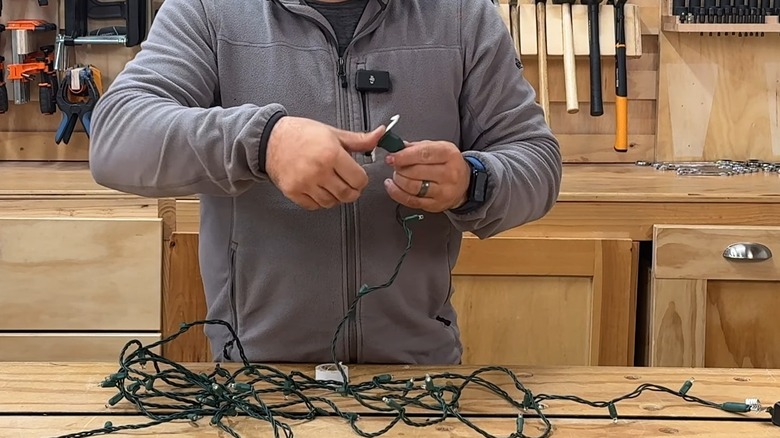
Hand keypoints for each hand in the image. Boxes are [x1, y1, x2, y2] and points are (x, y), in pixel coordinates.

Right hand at [266, 116, 384, 209]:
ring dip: (336, 196)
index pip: (359, 180)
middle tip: (348, 183)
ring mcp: (305, 183)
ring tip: (331, 183)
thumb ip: (359, 140)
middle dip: (352, 191)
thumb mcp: (333, 133)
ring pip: (331, 202)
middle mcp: (318, 171)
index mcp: (331, 154)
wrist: (270, 139)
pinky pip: (315, 206)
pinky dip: (320, 201)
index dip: (361, 179)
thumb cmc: (302, 134)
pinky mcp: (293, 192)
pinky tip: (318, 188)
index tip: (357, 176)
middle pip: (347, 194)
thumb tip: (381, 135)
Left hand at [383, 140, 470, 212]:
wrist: (464, 183)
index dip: (404, 156)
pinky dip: (397, 193)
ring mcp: (443, 192)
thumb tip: (397, 148)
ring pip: (413, 187)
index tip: (392, 157)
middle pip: (416, 171)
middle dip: (400, 168)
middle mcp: (449, 174)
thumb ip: (417, 147)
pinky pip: (411, 201)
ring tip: (397, 175)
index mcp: (449, 155)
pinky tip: (392, 186)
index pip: (424, 154)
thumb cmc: (448, 163)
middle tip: (395, 165)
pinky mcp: (436, 205)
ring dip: (399, 180)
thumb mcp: (438, 148)